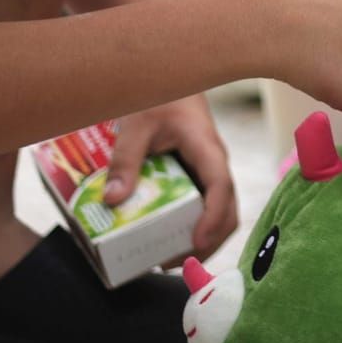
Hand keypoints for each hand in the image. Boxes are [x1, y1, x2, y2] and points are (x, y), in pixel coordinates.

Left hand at [105, 93, 237, 258]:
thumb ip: (125, 160)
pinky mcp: (200, 177)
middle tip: (174, 262)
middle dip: (208, 242)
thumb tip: (113, 201)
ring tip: (170, 259)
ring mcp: (210, 173)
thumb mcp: (136, 126)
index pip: (221, 187)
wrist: (174, 79)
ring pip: (222, 213)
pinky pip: (207, 207)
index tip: (195, 242)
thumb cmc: (159, 97)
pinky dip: (194, 228)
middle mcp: (215, 165)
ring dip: (203, 240)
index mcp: (207, 149)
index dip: (212, 217)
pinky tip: (169, 239)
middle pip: (228, 211)